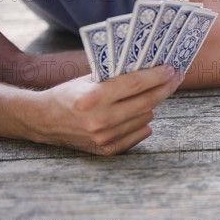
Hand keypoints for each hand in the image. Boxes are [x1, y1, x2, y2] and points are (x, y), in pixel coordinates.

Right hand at [34, 65, 183, 154]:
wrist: (44, 121)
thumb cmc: (70, 93)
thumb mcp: (89, 78)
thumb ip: (117, 76)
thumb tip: (152, 68)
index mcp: (94, 97)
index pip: (135, 84)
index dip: (157, 76)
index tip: (172, 69)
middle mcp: (100, 119)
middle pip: (146, 102)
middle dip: (165, 88)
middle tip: (176, 78)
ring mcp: (104, 137)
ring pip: (146, 117)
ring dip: (150, 105)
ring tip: (149, 94)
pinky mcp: (106, 150)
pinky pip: (139, 134)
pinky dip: (143, 123)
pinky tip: (140, 113)